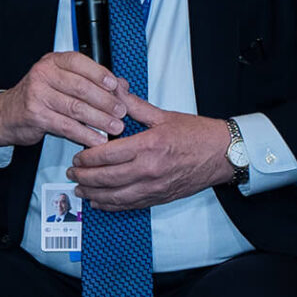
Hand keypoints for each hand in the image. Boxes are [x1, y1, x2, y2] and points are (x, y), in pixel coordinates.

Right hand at [0, 53, 129, 149]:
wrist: (6, 114)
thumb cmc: (38, 97)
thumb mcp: (61, 82)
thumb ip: (90, 81)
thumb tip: (121, 85)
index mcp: (52, 62)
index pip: (79, 63)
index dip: (100, 74)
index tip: (116, 86)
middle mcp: (43, 75)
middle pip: (81, 87)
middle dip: (106, 101)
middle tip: (121, 111)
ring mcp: (38, 95)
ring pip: (76, 108)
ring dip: (100, 120)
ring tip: (115, 127)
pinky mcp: (36, 115)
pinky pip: (67, 126)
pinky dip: (85, 134)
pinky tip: (97, 139)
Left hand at [68, 95, 235, 209]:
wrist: (224, 154)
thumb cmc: (197, 135)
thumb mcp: (163, 115)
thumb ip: (134, 106)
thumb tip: (114, 91)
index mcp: (148, 146)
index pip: (107, 155)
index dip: (87, 158)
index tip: (77, 156)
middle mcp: (150, 170)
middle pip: (107, 178)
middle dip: (85, 177)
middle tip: (72, 173)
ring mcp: (155, 187)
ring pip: (116, 196)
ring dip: (94, 194)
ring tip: (80, 190)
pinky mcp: (160, 197)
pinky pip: (130, 205)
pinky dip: (112, 205)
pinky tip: (100, 202)